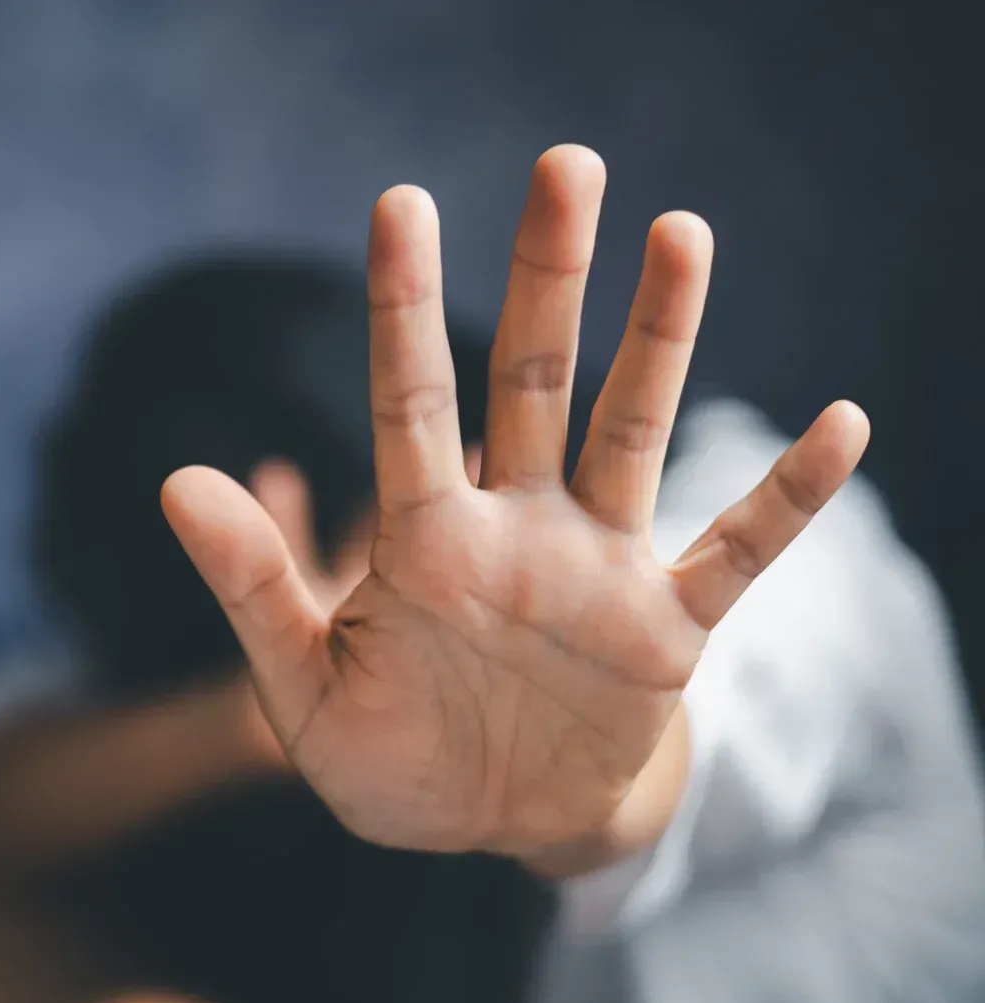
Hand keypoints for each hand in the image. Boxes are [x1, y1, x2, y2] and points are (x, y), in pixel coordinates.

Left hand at [161, 146, 868, 862]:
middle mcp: (514, 528)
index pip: (409, 400)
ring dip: (659, 340)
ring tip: (680, 232)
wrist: (495, 826)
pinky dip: (787, 498)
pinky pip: (736, 551)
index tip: (401, 203)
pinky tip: (842, 425)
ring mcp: (595, 569)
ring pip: (630, 431)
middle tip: (564, 163)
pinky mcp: (665, 628)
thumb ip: (250, 589)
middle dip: (547, 277)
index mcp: (422, 539)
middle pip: (531, 379)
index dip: (402, 305)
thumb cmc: (393, 757)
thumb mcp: (303, 691)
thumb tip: (172, 481)